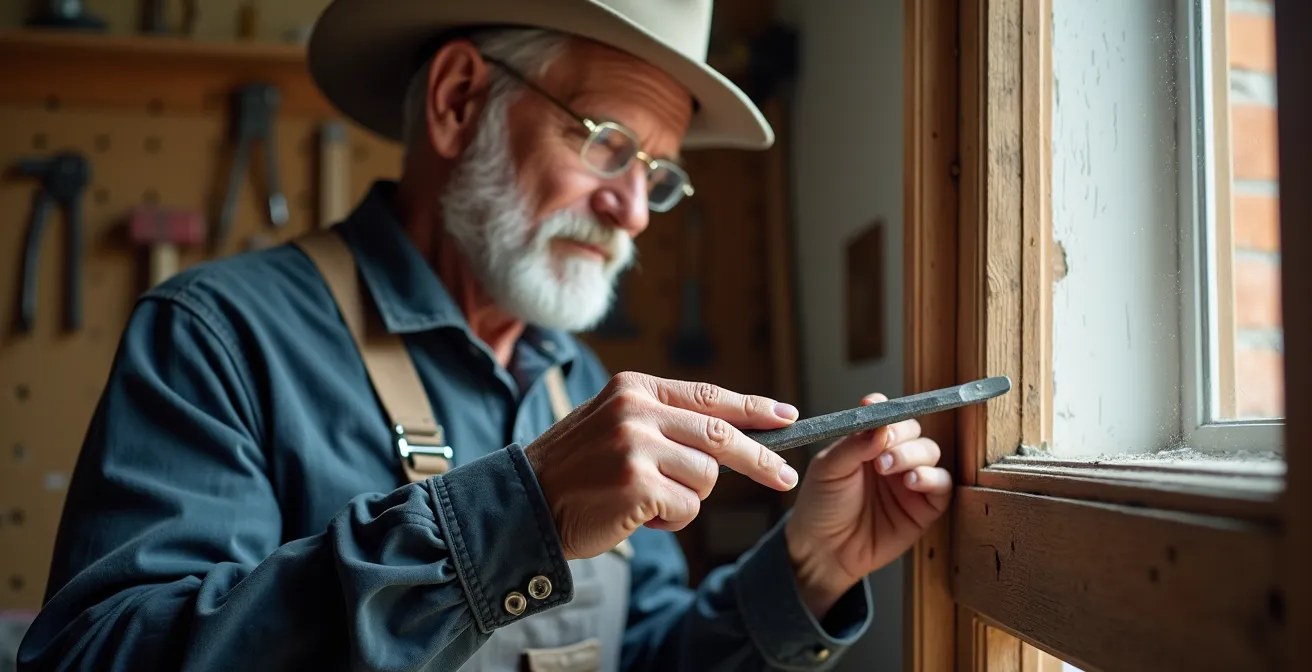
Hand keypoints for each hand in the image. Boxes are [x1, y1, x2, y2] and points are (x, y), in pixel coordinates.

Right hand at [525, 372, 799, 559]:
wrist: (522, 505)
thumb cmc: (573, 471)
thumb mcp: (614, 425)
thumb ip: (663, 421)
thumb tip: (730, 432)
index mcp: (634, 388)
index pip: (709, 396)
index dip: (754, 408)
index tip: (787, 416)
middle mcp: (636, 410)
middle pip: (722, 436)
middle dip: (761, 460)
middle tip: (785, 477)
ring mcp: (636, 446)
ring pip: (706, 477)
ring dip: (688, 499)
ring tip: (649, 502)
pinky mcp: (637, 484)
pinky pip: (687, 507)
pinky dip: (671, 519)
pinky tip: (638, 516)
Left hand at [784, 393, 952, 617]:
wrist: (824, 550)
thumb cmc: (821, 506)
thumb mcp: (828, 469)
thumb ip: (853, 445)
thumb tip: (880, 425)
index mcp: (867, 442)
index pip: (886, 416)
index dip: (884, 409)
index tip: (873, 407)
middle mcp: (892, 457)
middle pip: (913, 430)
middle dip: (900, 435)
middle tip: (881, 449)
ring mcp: (909, 481)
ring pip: (929, 452)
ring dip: (914, 454)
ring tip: (890, 469)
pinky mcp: (924, 507)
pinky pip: (942, 485)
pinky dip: (932, 478)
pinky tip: (913, 481)